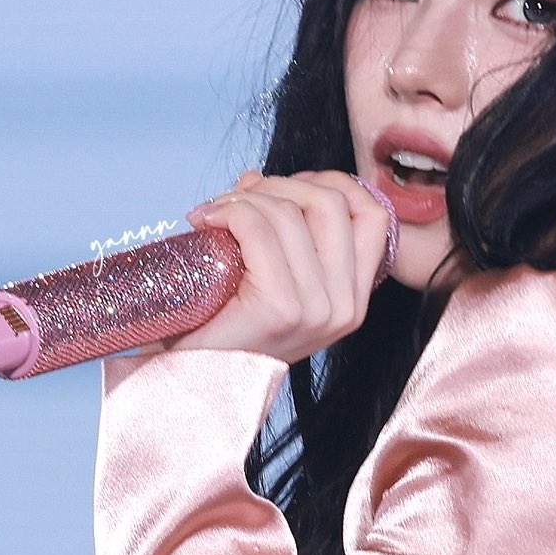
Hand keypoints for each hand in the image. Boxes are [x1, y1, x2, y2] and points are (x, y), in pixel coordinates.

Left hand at [178, 170, 392, 359]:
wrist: (184, 378)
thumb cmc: (219, 329)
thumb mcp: (265, 276)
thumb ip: (275, 228)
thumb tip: (256, 177)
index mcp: (351, 299)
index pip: (371, 214)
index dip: (330, 183)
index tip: (284, 190)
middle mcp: (345, 307)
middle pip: (331, 202)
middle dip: (279, 184)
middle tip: (235, 200)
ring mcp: (317, 310)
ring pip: (290, 212)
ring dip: (243, 199)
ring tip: (212, 214)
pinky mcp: (281, 308)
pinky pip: (258, 228)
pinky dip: (228, 212)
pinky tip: (203, 222)